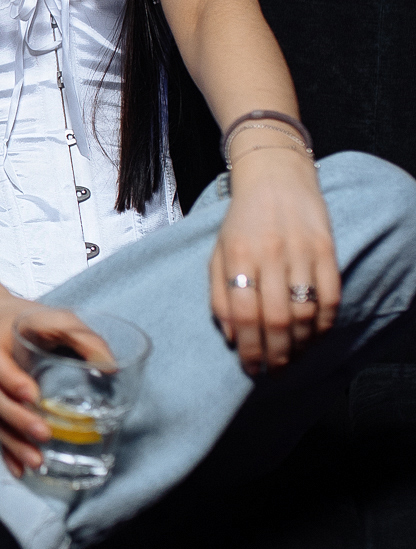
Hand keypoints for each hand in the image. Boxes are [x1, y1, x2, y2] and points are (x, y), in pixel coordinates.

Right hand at [0, 297, 112, 478]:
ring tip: (36, 461)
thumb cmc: (19, 318)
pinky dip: (4, 452)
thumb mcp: (50, 316)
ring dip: (13, 442)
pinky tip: (19, 470)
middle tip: (44, 433)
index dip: (11, 379)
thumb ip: (80, 337)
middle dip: (17, 418)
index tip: (32, 395)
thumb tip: (111, 367)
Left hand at [209, 148, 339, 374]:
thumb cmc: (241, 220)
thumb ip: (218, 295)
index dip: (249, 349)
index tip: (251, 368)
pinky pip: (331, 296)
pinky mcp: (327, 249)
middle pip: (277, 320)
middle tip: (274, 371)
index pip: (244, 315)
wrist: (276, 176)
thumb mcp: (218, 252)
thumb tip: (231, 337)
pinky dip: (325, 323)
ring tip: (293, 357)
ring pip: (306, 312)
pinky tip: (315, 336)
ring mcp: (302, 251)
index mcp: (238, 256)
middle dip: (276, 354)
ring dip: (301, 344)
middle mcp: (271, 255)